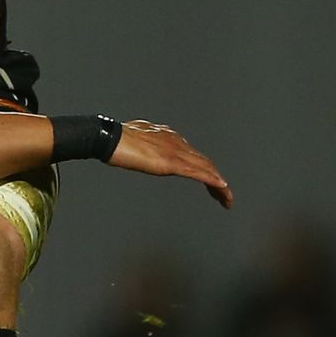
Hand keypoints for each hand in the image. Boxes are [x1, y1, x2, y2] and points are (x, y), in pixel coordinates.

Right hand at [108, 120, 232, 207]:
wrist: (109, 138)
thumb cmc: (115, 140)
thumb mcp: (134, 142)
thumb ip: (144, 145)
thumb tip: (141, 149)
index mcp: (168, 137)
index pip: (192, 154)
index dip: (203, 168)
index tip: (207, 180)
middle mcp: (177, 142)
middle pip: (205, 162)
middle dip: (216, 179)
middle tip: (222, 195)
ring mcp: (176, 152)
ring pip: (207, 169)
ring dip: (219, 185)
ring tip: (226, 199)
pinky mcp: (173, 163)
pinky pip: (200, 174)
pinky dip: (214, 182)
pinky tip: (223, 190)